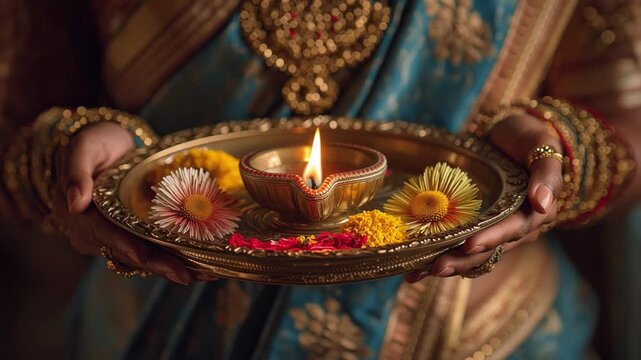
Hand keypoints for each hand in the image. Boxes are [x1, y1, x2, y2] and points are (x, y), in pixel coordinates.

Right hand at [50, 122, 216, 283]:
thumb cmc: (96, 142)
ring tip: (202, 275)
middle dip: (156, 264)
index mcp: (77, 213)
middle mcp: (92, 233)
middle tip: (185, 275)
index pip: (101, 233)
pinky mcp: (131, 237)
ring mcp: (112, 238)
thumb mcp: (85, 146)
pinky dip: (173, 259)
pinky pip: (151, 252)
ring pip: (141, 258)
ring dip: (170, 268)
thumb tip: (74, 203)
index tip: (143, 255)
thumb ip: (76, 171)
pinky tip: (199, 267)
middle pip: (126, 253)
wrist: (111, 145)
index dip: (123, 245)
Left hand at [406, 114, 562, 280]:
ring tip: (416, 274)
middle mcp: (513, 228)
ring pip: (469, 254)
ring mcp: (492, 229)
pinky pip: (456, 245)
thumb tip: (543, 203)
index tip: (468, 245)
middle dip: (461, 260)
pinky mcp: (474, 227)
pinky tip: (413, 268)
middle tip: (436, 268)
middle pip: (487, 250)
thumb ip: (546, 173)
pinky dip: (436, 255)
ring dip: (445, 264)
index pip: (512, 230)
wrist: (507, 134)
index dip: (490, 238)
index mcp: (533, 213)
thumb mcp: (541, 146)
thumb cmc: (528, 138)